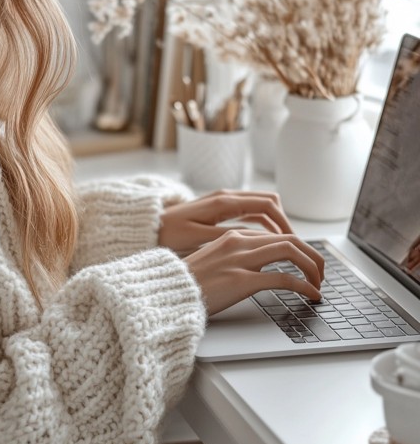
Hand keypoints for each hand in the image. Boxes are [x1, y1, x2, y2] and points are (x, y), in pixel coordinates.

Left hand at [158, 189, 293, 254]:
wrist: (146, 227)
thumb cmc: (167, 234)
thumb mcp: (197, 237)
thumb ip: (228, 236)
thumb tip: (258, 238)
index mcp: (223, 202)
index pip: (268, 206)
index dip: (285, 224)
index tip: (295, 243)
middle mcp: (227, 197)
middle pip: (270, 203)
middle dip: (286, 223)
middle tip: (296, 246)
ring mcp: (224, 201)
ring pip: (261, 207)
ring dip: (276, 224)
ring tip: (286, 247)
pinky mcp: (220, 209)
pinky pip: (250, 212)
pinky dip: (263, 224)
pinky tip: (266, 241)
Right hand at [185, 230, 324, 315]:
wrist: (166, 294)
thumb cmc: (187, 285)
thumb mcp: (214, 264)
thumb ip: (236, 260)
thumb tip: (260, 270)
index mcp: (233, 236)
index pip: (276, 236)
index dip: (298, 250)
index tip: (307, 264)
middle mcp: (239, 243)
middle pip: (289, 240)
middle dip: (312, 256)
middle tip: (321, 273)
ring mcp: (240, 260)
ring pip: (291, 252)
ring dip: (312, 268)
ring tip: (319, 284)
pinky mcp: (242, 280)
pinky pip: (284, 278)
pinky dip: (303, 286)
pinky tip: (311, 295)